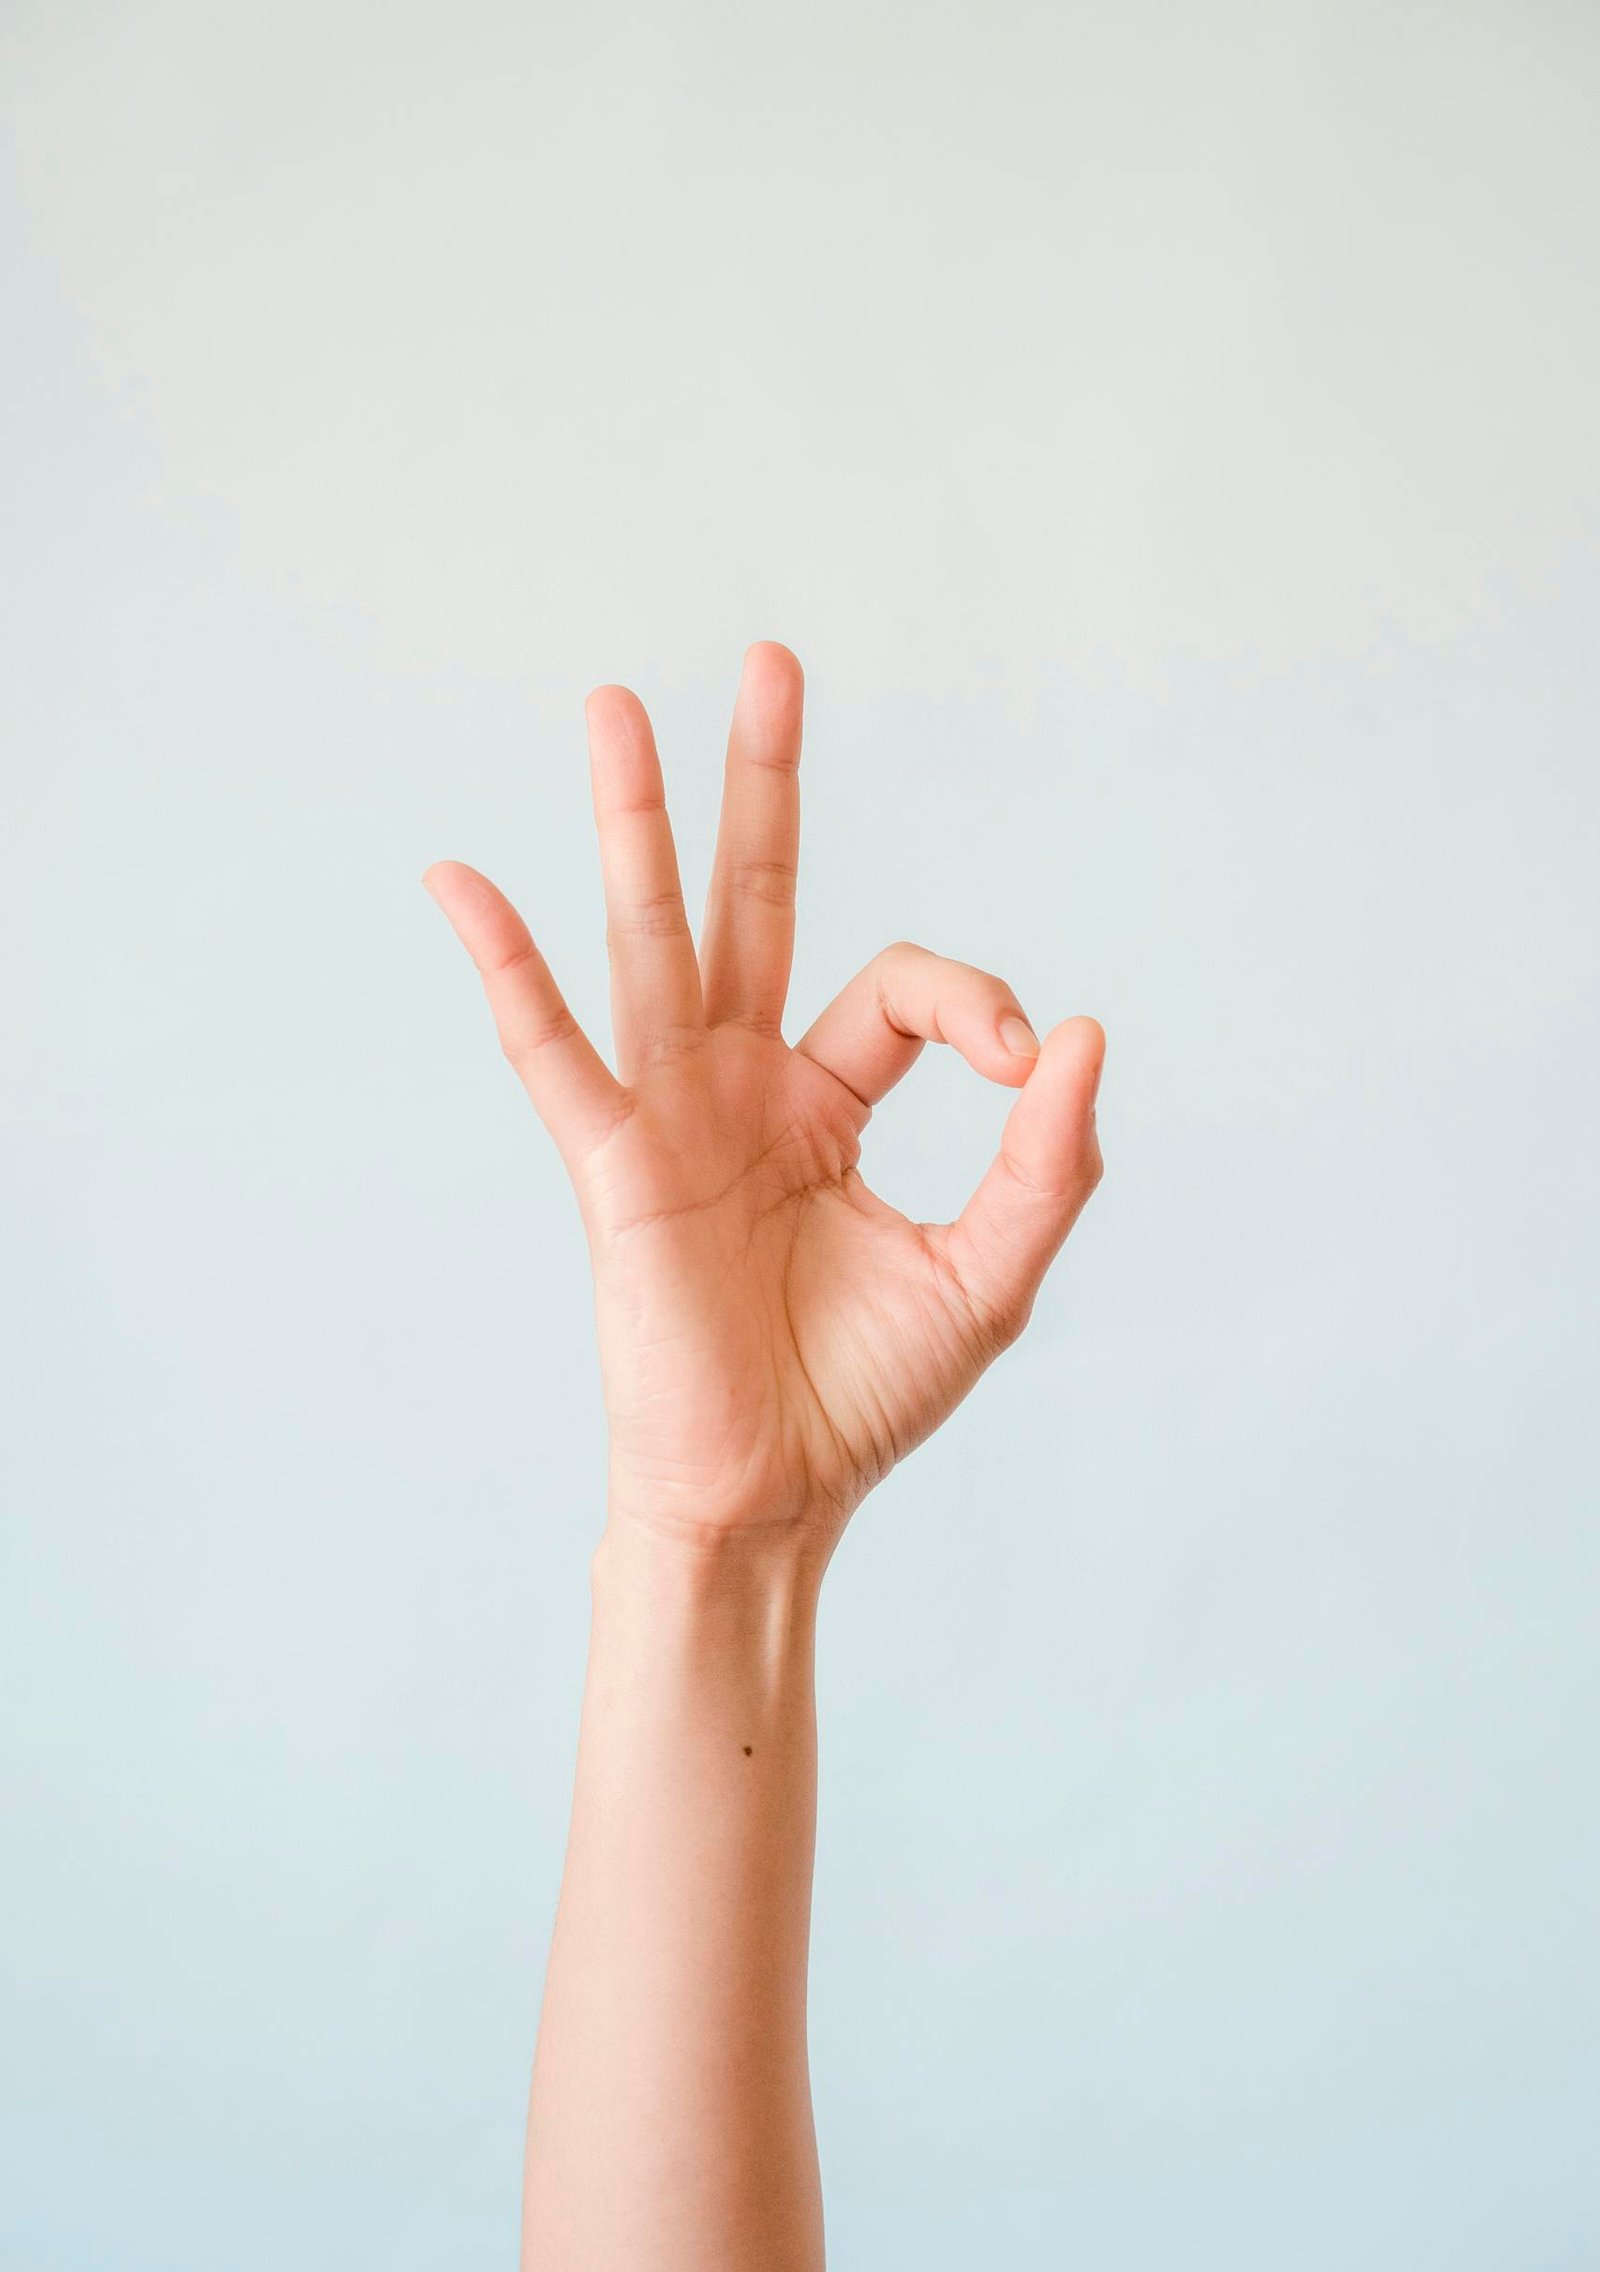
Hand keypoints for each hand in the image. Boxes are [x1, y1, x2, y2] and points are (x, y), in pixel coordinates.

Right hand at [425, 644, 1103, 1555]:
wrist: (771, 1499)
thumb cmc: (864, 1396)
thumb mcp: (992, 1271)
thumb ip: (1047, 1160)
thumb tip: (1082, 1034)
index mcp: (827, 1102)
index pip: (902, 989)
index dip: (972, 1001)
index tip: (1022, 1064)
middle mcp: (742, 1086)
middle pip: (752, 904)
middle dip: (762, 787)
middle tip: (774, 662)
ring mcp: (671, 1115)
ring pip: (651, 940)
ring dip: (634, 824)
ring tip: (614, 704)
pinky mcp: (615, 1167)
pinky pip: (554, 1052)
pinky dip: (509, 969)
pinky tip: (460, 881)